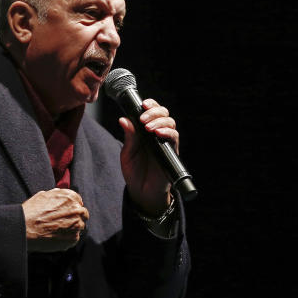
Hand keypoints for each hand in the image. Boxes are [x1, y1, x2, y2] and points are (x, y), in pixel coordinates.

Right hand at [22, 188, 88, 251]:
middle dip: (75, 217)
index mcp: (71, 197)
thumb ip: (57, 194)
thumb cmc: (32, 211)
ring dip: (72, 228)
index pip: (79, 202)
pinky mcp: (73, 238)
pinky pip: (74, 238)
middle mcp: (77, 210)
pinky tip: (56, 237)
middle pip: (82, 214)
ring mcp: (77, 225)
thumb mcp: (43, 195)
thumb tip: (61, 194)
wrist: (25, 228)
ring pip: (79, 226)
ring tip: (57, 230)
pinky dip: (67, 238)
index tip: (66, 212)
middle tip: (63, 222)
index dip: (71, 207)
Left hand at [118, 98, 179, 215]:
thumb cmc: (134, 172)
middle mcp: (157, 134)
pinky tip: (158, 133)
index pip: (152, 111)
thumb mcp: (127, 153)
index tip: (143, 104)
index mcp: (145, 131)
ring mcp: (165, 142)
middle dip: (154, 111)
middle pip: (163, 113)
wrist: (142, 192)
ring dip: (159, 120)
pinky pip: (174, 137)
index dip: (150, 105)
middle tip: (143, 118)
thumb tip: (123, 119)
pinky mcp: (171, 152)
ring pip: (170, 122)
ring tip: (148, 127)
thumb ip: (129, 137)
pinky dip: (167, 132)